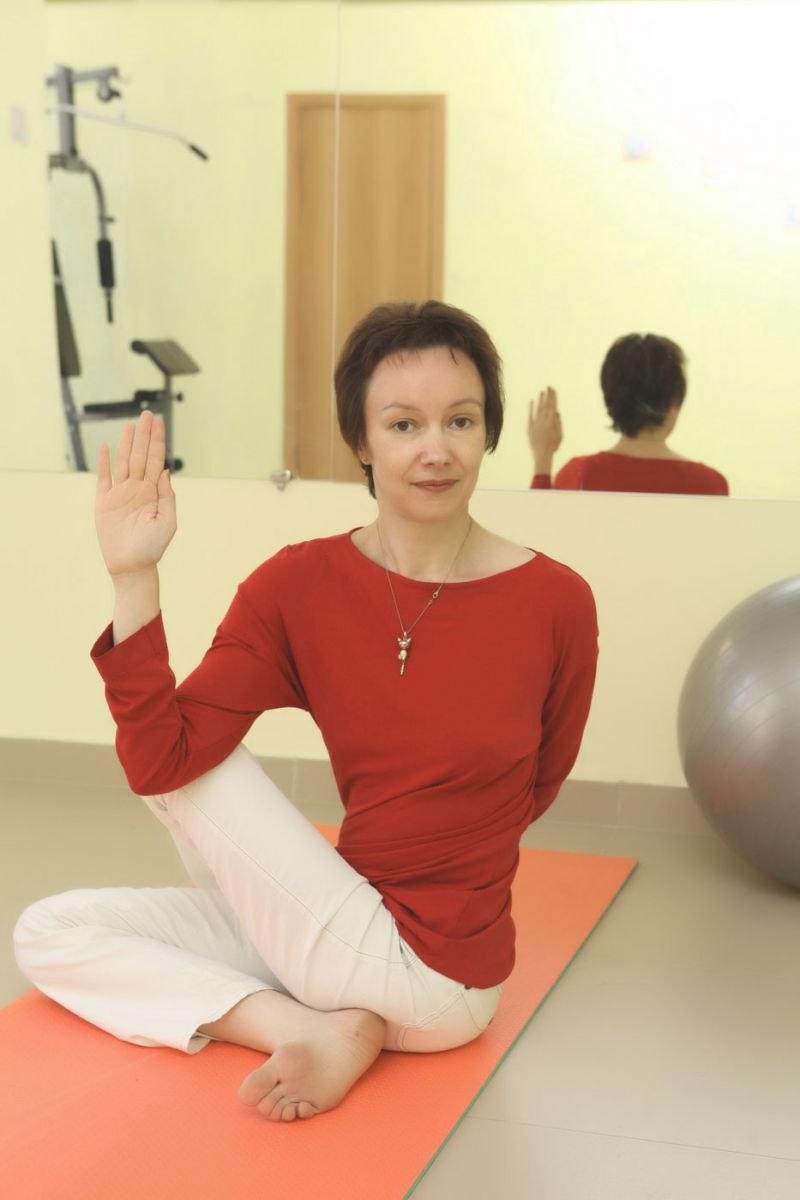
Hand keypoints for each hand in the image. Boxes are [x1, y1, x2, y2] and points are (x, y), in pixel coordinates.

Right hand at [95, 411, 176, 578]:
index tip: (158, 423)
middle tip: (147, 414)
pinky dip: (104, 463)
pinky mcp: (104, 502)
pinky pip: (103, 478)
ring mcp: (120, 494)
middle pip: (141, 456)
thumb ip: (167, 497)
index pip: (156, 460)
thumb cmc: (152, 548)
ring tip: (131, 425)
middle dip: (145, 435)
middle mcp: (137, 489)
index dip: (157, 441)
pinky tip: (105, 447)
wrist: (132, 566)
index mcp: (153, 492)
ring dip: (127, 443)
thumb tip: (166, 472)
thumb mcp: (168, 523)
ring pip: (124, 462)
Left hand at [528, 387, 562, 468]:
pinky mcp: (529, 427)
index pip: (552, 406)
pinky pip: (530, 415)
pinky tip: (531, 401)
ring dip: (540, 399)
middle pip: (546, 405)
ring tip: (542, 391)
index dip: (553, 397)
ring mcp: (536, 423)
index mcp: (551, 422)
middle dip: (547, 395)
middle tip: (548, 386)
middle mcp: (543, 421)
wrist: (542, 454)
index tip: (553, 390)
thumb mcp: (560, 435)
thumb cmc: (553, 446)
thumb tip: (557, 412)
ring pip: (538, 408)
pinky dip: (530, 408)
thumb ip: (558, 423)